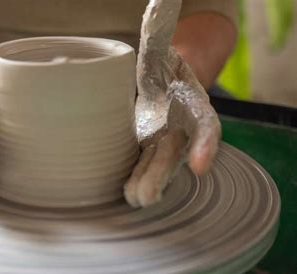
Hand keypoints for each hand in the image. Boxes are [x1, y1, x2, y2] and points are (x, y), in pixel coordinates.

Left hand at [124, 0, 220, 206]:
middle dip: (163, 174)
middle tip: (147, 194)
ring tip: (133, 198)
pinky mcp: (144, 147)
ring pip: (159, 165)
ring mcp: (164, 141)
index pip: (206, 126)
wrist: (161, 79)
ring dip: (147, 183)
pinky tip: (122, 191)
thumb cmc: (164, 63)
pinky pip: (142, 164)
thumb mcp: (162, 46)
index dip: (205, 145)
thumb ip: (159, 32)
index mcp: (194, 105)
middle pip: (176, 155)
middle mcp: (182, 128)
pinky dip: (135, 177)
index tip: (200, 164)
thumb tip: (155, 4)